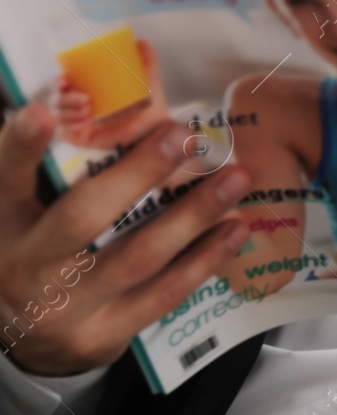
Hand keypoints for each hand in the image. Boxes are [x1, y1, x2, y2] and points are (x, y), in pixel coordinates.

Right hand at [0, 103, 251, 375]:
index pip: (5, 180)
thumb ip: (56, 159)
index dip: (19, 147)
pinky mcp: (103, 335)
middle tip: (183, 134)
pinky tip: (235, 229)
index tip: (38, 112)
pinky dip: (203, 260)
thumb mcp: (29, 205)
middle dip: (136, 175)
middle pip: (81, 217)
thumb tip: (127, 78)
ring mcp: (66, 306)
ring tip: (236, 177)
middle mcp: (27, 264)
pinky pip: (162, 295)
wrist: (27, 334)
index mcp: (3, 222)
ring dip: (194, 214)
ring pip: (137, 257)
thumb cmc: (36, 246)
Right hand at [53, 39, 173, 150]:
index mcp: (90, 89)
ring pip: (59, 115)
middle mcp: (81, 105)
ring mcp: (79, 122)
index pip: (64, 83)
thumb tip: (142, 42)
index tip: (65, 79)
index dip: (60, 80)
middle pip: (57, 99)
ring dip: (68, 112)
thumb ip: (147, 60)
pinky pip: (64, 133)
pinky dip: (70, 127)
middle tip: (84, 99)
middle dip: (64, 98)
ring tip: (88, 111)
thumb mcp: (148, 79)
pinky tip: (86, 123)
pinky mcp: (80, 137)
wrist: (154, 128)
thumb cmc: (148, 104)